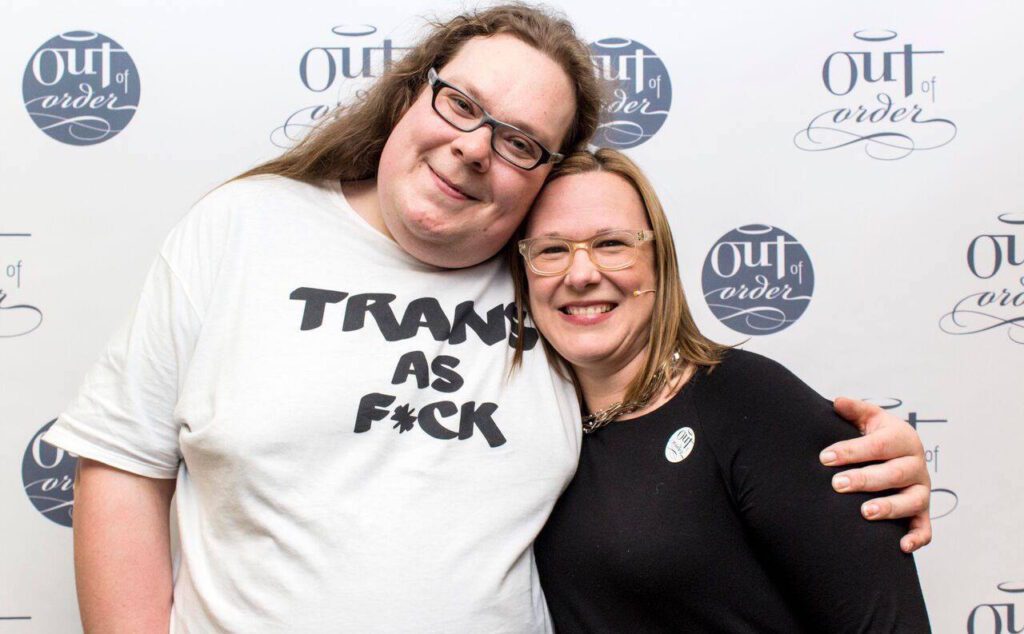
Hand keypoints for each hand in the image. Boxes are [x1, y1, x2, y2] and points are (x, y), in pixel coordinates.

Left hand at [820, 397, 931, 553]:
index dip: (851, 451)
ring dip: (889, 507)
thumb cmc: (879, 436)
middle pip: (894, 473)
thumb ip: (855, 410)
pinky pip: (925, 527)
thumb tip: (838, 401)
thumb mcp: (870, 419)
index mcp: (903, 439)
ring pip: (912, 501)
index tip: (825, 457)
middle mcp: (916, 465)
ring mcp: (921, 490)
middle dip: (864, 479)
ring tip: (865, 512)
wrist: (901, 453)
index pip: (878, 445)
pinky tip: (901, 546)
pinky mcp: (923, 512)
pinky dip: (917, 538)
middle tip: (836, 484)